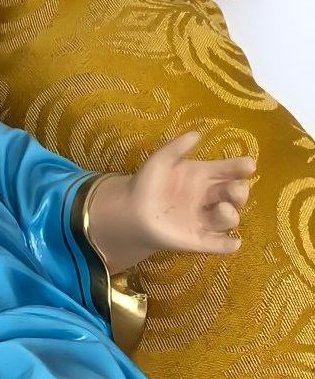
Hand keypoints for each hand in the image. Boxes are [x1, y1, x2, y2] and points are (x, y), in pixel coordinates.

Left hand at [129, 131, 255, 254]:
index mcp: (207, 175)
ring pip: (229, 218)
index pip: (231, 169)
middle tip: (235, 189)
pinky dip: (226, 245)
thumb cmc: (148, 182)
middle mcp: (212, 197)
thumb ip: (176, 147)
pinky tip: (233, 243)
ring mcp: (206, 219)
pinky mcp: (198, 239)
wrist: (131, 210)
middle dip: (240, 191)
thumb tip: (196, 134)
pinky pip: (217, 244)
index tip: (248, 165)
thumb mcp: (161, 160)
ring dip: (231, 215)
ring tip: (223, 210)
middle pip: (236, 194)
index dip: (242, 167)